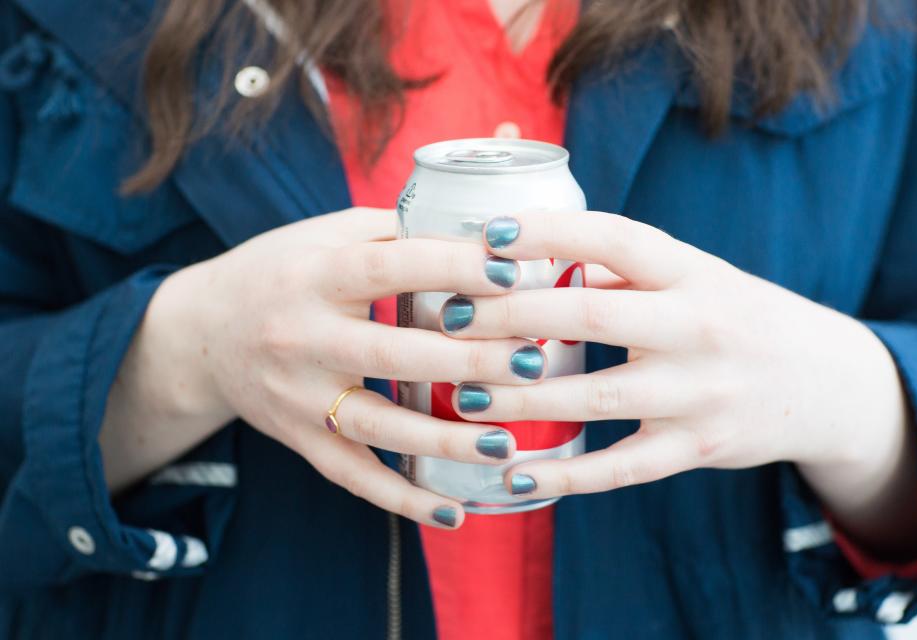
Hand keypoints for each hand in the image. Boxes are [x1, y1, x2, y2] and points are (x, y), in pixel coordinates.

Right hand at [106, 207, 548, 528]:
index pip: (385, 267)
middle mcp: (301, 337)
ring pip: (377, 426)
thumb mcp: (322, 236)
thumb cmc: (279, 273)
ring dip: (444, 440)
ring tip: (506, 446)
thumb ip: (390, 231)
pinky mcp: (299, 439)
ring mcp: (298, 397)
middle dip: (465, 360)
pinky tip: (454, 512)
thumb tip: (477, 228)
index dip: (447, 268)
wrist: (201, 333)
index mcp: (314, 276)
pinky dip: (403, 500)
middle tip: (531, 362)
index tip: (509, 272)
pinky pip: (353, 476)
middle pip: (390, 353)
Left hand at [441, 211, 916, 551]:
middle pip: (594, 313)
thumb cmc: (733, 317)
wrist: (822, 381)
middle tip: (449, 318)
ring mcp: (702, 392)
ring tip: (461, 398)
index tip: (486, 232)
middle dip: (514, 316)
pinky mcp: (699, 448)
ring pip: (599, 396)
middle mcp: (700, 326)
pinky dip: (568, 474)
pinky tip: (516, 474)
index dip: (549, 231)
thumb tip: (532, 253)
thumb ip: (621, 267)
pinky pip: (624, 467)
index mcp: (692, 272)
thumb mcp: (694, 276)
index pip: (614, 238)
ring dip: (524, 400)